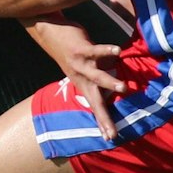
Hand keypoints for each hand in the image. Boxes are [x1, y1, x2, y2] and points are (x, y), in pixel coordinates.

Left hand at [28, 19, 124, 141]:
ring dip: (110, 82)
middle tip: (113, 132)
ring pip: (97, 76)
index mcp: (82, 84)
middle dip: (104, 116)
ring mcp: (81, 64)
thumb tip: (116, 83)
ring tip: (123, 88)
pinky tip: (117, 51)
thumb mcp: (81, 70)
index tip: (110, 138)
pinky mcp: (81, 50)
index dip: (102, 122)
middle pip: (95, 100)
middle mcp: (81, 78)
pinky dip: (107, 50)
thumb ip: (97, 77)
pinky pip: (96, 51)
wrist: (49, 34)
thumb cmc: (72, 52)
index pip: (94, 107)